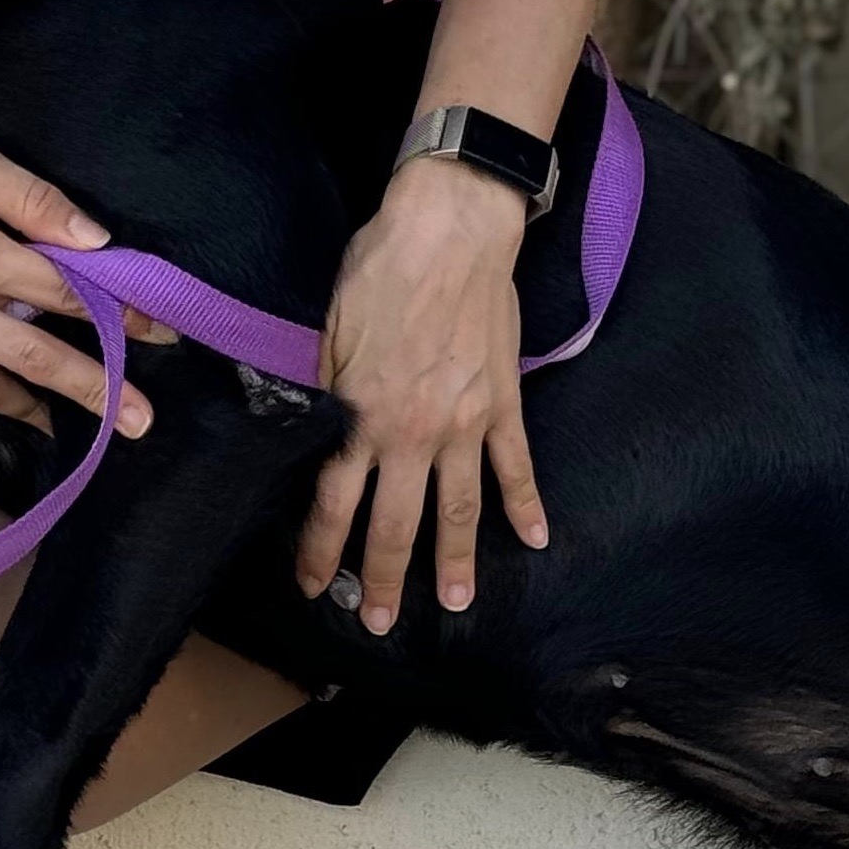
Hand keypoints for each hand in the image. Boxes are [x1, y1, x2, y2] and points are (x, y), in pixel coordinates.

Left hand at [295, 156, 547, 632]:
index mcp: (362, 416)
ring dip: (456, 562)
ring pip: (460, 510)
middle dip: (385, 579)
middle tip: (379, 620)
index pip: (334, 503)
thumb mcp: (328, 330)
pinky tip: (536, 537)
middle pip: (397, 524)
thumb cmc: (381, 268)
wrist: (451, 228)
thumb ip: (324, 390)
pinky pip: (518, 465)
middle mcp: (414, 433)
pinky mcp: (504, 403)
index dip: (321, 551)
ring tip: (457, 603)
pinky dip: (527, 504)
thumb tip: (313, 430)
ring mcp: (466, 423)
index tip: (313, 584)